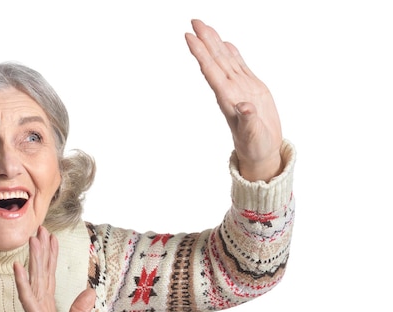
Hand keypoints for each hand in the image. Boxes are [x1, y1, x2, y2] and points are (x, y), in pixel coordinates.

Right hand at [14, 226, 95, 311]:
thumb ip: (79, 309)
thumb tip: (90, 291)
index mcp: (48, 306)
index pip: (49, 276)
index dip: (50, 256)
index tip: (50, 237)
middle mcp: (40, 305)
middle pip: (41, 272)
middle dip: (41, 250)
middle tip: (39, 228)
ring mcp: (36, 311)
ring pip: (34, 279)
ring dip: (33, 258)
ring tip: (32, 238)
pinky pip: (27, 297)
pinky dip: (23, 282)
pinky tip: (18, 266)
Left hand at [185, 19, 282, 181]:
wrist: (262, 151)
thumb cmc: (255, 146)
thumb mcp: (253, 135)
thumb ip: (248, 121)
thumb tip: (244, 107)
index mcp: (228, 99)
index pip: (211, 71)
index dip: (200, 54)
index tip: (189, 37)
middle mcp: (231, 90)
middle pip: (215, 60)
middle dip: (205, 40)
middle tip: (194, 21)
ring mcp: (240, 87)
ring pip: (226, 59)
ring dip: (215, 43)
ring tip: (205, 27)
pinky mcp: (252, 88)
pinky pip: (239, 66)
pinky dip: (233, 53)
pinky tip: (226, 43)